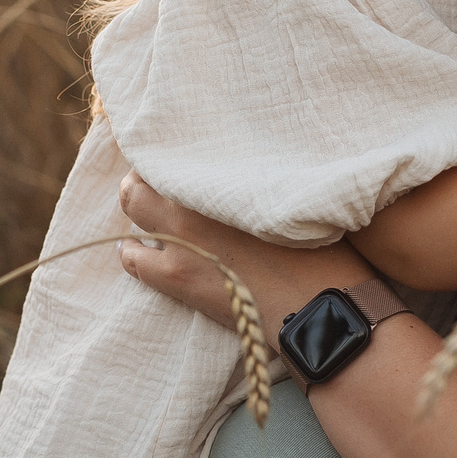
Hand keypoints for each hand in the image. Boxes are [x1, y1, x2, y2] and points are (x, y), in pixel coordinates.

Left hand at [115, 172, 368, 335]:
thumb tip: (256, 172)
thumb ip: (265, 178)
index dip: (173, 155)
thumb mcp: (297, 196)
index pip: (177, 152)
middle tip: (154, 181)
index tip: (177, 158)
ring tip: (145, 215)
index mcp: (225, 175)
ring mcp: (180, 238)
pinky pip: (134, 259)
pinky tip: (135, 250)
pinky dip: (133, 251)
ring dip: (139, 211)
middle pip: (147, 175)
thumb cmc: (323, 248)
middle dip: (146, 176)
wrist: (319, 305)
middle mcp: (195, 199)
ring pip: (134, 210)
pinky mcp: (175, 276)